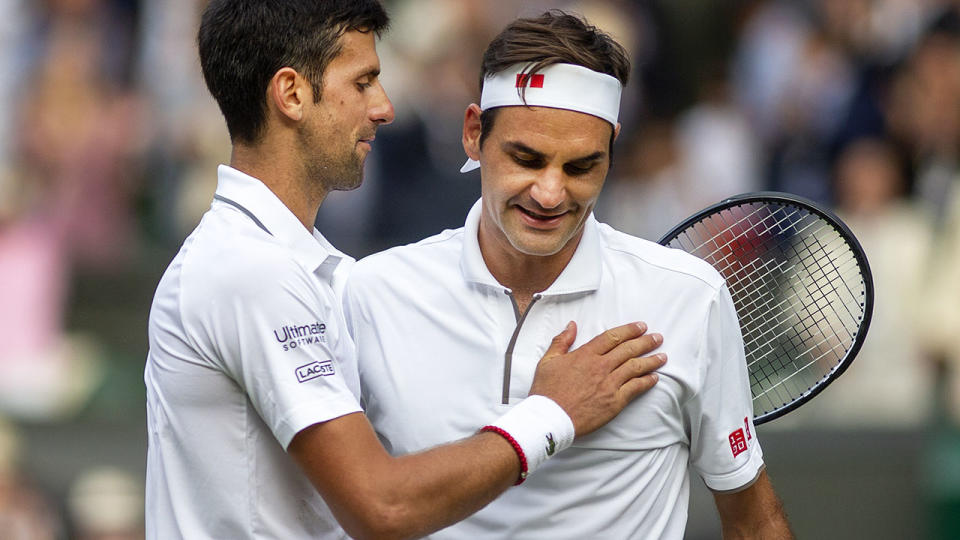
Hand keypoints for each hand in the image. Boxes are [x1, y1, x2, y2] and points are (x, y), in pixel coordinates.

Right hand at [529, 321, 664, 436]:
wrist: (550, 418)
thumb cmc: (546, 391)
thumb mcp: (548, 360)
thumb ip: (561, 341)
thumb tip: (572, 325)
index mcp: (585, 354)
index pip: (612, 337)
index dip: (629, 330)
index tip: (640, 326)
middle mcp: (600, 366)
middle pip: (628, 349)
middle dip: (645, 342)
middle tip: (657, 338)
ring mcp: (609, 384)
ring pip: (636, 367)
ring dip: (651, 360)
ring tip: (663, 356)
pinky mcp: (614, 402)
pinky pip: (635, 388)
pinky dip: (647, 382)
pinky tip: (654, 378)